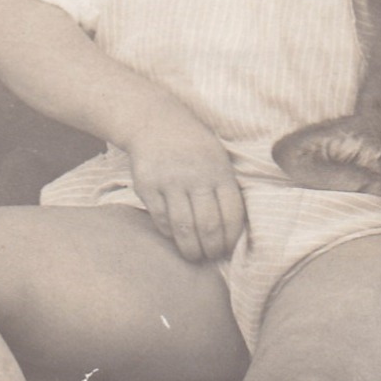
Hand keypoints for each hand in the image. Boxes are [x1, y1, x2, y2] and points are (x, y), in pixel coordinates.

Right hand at [126, 116, 245, 261]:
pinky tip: (175, 237)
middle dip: (212, 248)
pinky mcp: (148, 187)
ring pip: (183, 226)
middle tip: (212, 257)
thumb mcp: (219, 159)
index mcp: (220, 172)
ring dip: (191, 248)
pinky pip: (161, 219)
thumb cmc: (195, 147)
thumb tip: (233, 229)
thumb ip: (224, 188)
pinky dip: (169, 234)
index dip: (232, 237)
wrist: (156, 123)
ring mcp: (170, 182)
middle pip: (208, 225)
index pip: (232, 213)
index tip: (230, 249)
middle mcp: (196, 178)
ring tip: (194, 256)